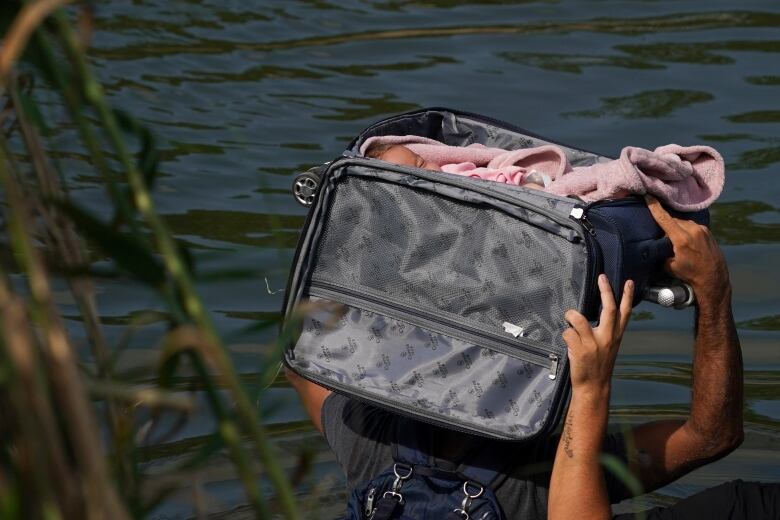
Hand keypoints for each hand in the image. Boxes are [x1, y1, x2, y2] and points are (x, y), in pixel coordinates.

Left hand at [562, 275, 633, 394]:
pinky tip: (567, 342)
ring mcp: (594, 344)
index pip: (625, 313)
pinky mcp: (580, 350)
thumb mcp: (609, 347)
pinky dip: (564, 334)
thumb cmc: (598, 365)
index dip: (627, 296)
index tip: (629, 282)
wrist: (594, 386)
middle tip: (602, 277)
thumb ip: (606, 331)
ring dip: (571, 315)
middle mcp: (608, 338)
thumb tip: (594, 314)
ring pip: (579, 319)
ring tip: (569, 316)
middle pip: (609, 309)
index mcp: (616, 336)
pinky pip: (567, 333)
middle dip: (606, 291)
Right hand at [645, 195, 729, 301]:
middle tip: (660, 234)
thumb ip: (663, 252)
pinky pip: (691, 226)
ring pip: (683, 222)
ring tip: (674, 240)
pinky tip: (685, 240)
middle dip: (666, 224)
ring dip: (676, 228)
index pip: (664, 219)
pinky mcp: (707, 231)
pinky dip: (685, 230)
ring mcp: (702, 229)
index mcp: (682, 239)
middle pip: (673, 220)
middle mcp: (693, 230)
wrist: (713, 278)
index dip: (654, 207)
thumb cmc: (690, 275)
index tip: (648, 196)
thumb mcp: (670, 266)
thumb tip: (658, 245)